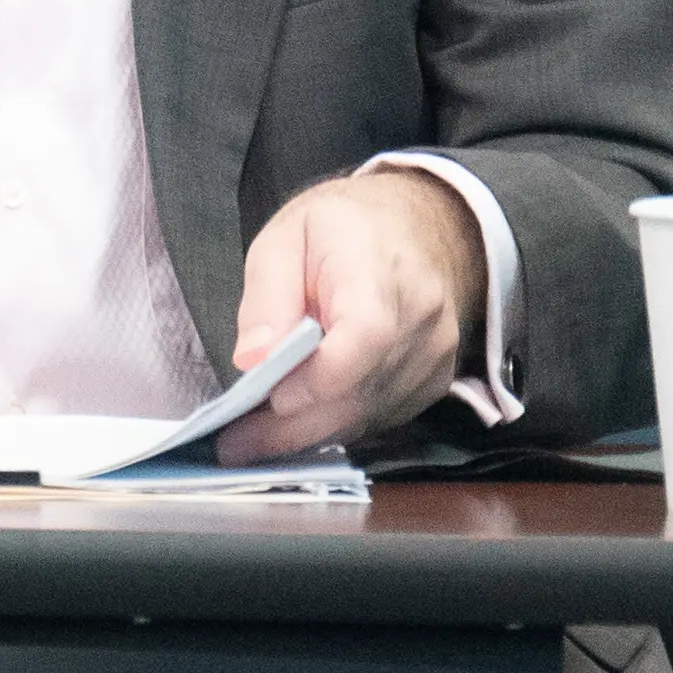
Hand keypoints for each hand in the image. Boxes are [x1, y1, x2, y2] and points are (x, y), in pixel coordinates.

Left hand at [223, 169, 487, 459]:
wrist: (414, 228)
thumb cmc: (342, 228)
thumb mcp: (283, 238)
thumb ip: (267, 297)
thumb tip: (252, 360)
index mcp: (380, 272)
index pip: (366, 336)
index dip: (320, 376)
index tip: (272, 397)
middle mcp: (421, 320)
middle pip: (362, 390)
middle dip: (295, 425)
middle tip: (237, 444)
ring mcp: (435, 355)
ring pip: (369, 413)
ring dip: (311, 433)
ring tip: (253, 440)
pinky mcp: (433, 381)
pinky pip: (382, 416)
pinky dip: (337, 425)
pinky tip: (297, 425)